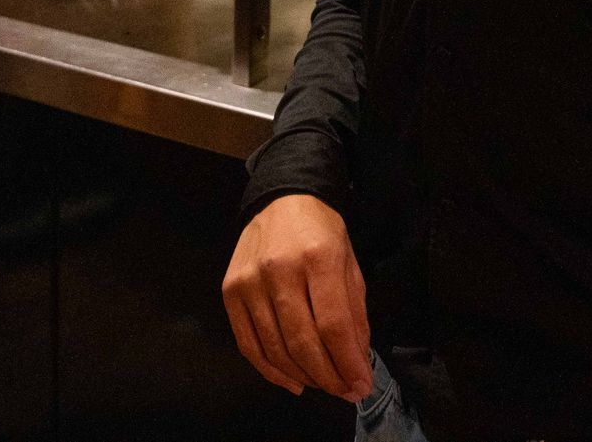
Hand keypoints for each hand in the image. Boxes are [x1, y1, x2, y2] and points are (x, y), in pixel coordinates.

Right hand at [222, 194, 373, 401]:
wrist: (280, 200)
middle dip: (329, 377)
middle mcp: (278, 269)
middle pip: (302, 342)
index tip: (361, 386)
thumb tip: (355, 362)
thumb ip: (354, 313)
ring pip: (275, 348)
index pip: (332, 325)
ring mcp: (249, 281)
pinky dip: (271, 371)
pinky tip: (293, 381)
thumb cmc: (321, 232)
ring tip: (323, 385)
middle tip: (346, 392)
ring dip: (303, 377)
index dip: (348, 363)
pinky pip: (248, 345)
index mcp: (317, 257)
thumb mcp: (349, 263)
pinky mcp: (230, 291)